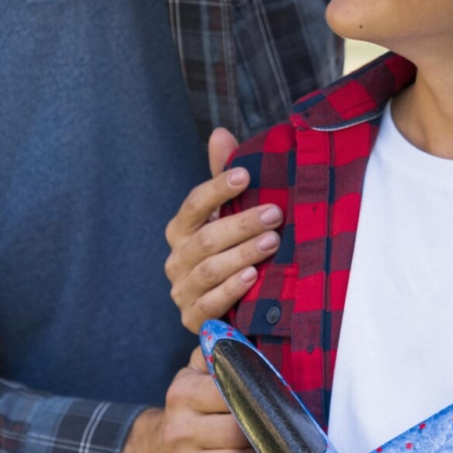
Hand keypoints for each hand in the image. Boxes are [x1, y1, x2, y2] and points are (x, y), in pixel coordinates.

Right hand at [115, 348, 266, 452]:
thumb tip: (242, 336)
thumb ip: (216, 354)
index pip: (229, 391)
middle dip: (266, 432)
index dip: (259, 396)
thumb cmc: (188, 412)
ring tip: (277, 451)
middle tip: (285, 429)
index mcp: (182, 395)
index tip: (278, 399)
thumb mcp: (193, 376)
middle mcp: (178, 432)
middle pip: (238, 432)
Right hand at [164, 127, 281, 332]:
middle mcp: (176, 259)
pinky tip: (252, 276)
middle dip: (241, 224)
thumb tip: (220, 133)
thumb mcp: (227, 214)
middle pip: (205, 238)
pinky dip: (230, 290)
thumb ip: (223, 177)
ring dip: (241, 253)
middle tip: (275, 213)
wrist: (228, 308)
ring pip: (209, 269)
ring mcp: (182, 290)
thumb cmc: (229, 250)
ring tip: (272, 241)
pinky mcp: (193, 319)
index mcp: (181, 229)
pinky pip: (209, 303)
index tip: (246, 175)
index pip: (194, 204)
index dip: (218, 188)